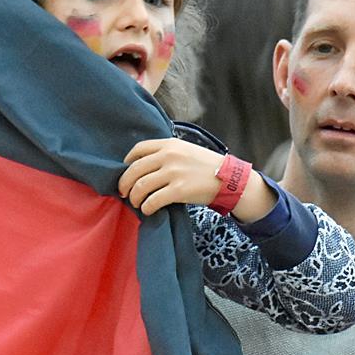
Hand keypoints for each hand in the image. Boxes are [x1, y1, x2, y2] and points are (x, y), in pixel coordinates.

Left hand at [119, 138, 274, 221]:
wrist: (230, 179)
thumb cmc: (207, 167)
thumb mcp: (186, 150)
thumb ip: (166, 153)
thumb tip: (142, 165)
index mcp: (170, 144)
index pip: (138, 149)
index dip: (127, 162)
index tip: (125, 172)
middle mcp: (169, 156)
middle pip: (134, 169)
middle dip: (124, 184)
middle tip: (124, 193)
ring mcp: (174, 173)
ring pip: (140, 186)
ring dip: (134, 197)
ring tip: (137, 203)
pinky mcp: (179, 190)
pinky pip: (153, 200)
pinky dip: (146, 207)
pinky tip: (148, 210)